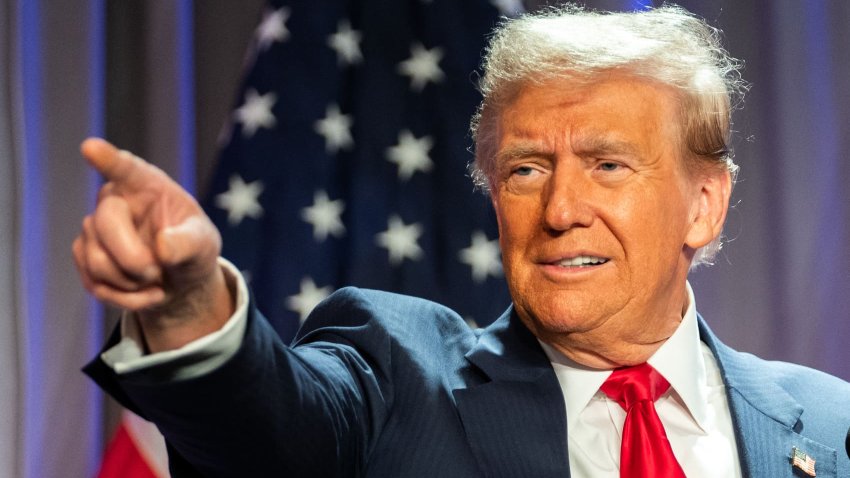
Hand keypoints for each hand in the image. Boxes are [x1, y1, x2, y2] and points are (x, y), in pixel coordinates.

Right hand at [73, 138, 233, 350]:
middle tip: (157, 272)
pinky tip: (146, 293)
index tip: (90, 147)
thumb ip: (188, 243)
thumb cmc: (193, 250)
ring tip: (156, 280)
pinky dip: (126, 298)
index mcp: (147, 185)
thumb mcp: (204, 245)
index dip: (108, 159)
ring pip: (97, 260)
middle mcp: (115, 200)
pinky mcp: (84, 256)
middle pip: (104, 224)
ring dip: (132, 283)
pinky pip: (95, 283)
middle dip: (134, 259)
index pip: (125, 168)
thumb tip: (162, 247)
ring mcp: (94, 228)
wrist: (179, 280)